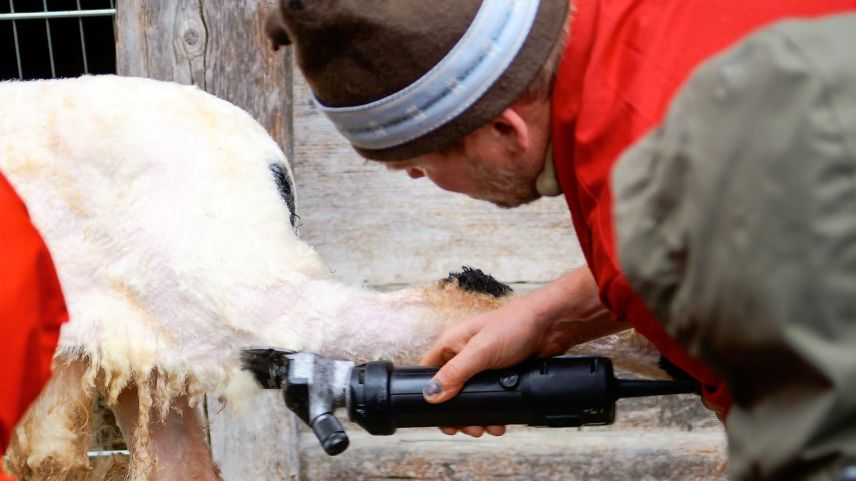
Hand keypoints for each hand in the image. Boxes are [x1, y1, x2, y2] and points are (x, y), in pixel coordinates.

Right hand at [419, 299, 572, 436]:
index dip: (429, 395)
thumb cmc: (515, 325)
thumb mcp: (480, 351)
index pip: (428, 373)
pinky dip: (493, 410)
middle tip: (468, 428)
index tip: (438, 416)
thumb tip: (430, 395)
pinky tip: (499, 421)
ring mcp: (482, 366)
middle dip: (458, 412)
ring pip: (471, 396)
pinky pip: (490, 396)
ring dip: (477, 415)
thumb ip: (455, 373)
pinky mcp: (501, 374)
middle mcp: (464, 355)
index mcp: (452, 344)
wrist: (552, 324)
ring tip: (486, 428)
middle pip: (450, 390)